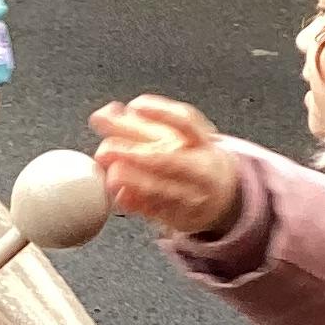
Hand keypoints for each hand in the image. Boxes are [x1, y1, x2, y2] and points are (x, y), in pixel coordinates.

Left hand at [89, 94, 245, 236]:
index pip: (186, 122)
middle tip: (106, 149)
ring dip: (133, 181)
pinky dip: (135, 203)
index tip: (135, 107)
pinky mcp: (180, 218)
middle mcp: (199, 167)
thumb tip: (103, 115)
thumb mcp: (171, 138)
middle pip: (170, 159)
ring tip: (111, 173)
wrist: (221, 197)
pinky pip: (155, 212)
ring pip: (163, 190)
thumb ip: (135, 125)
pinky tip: (118, 194)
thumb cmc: (190, 160)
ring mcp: (191, 195)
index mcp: (199, 140)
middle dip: (135, 154)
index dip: (161, 112)